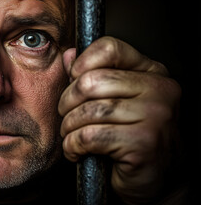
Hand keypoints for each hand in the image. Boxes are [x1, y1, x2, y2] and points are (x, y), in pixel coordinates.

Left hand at [58, 37, 180, 203]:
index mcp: (153, 73)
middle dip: (68, 102)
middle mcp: (159, 90)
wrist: (153, 179)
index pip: (110, 48)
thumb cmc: (131, 138)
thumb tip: (70, 55)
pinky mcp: (143, 142)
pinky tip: (77, 151)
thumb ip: (92, 74)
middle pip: (91, 81)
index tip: (73, 80)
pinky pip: (90, 136)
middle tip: (67, 117)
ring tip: (72, 136)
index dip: (82, 63)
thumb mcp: (114, 100)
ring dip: (69, 127)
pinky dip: (73, 145)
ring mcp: (155, 115)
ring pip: (87, 110)